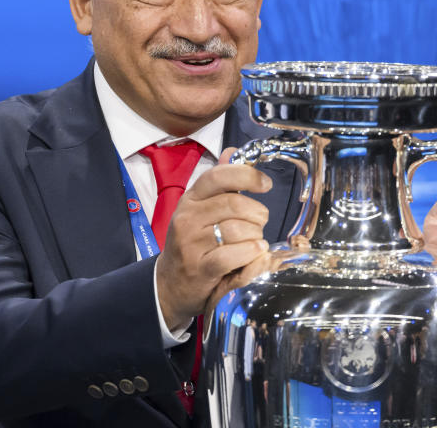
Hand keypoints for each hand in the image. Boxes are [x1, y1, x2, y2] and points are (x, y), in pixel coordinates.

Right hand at [154, 148, 271, 329]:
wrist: (170, 284)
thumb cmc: (193, 242)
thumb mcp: (201, 209)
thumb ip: (220, 182)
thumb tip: (233, 152)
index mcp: (190, 199)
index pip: (218, 176)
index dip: (247, 176)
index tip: (265, 184)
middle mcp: (187, 218)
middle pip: (234, 204)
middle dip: (257, 213)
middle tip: (260, 222)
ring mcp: (191, 244)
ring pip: (238, 230)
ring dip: (256, 236)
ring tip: (254, 241)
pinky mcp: (200, 268)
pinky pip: (235, 255)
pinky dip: (251, 253)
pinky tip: (254, 252)